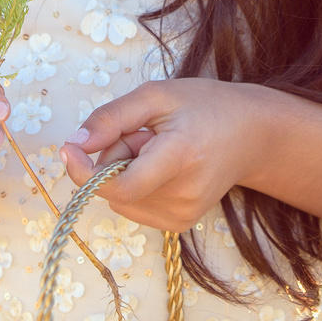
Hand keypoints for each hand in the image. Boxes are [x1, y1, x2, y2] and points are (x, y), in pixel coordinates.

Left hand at [60, 78, 266, 232]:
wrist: (251, 135)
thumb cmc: (203, 106)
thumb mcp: (156, 96)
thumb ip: (112, 118)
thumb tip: (75, 143)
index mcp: (179, 158)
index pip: (120, 186)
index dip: (86, 172)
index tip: (70, 148)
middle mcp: (183, 195)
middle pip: (116, 187)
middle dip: (114, 157)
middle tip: (144, 133)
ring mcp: (183, 215)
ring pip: (121, 198)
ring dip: (126, 171)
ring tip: (158, 149)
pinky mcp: (180, 224)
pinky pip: (133, 206)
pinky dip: (137, 185)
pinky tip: (163, 166)